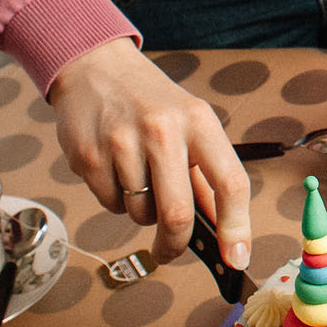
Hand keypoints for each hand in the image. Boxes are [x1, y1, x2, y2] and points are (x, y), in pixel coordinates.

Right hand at [46, 38, 251, 267]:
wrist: (95, 68)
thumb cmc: (152, 103)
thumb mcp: (190, 125)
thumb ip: (206, 176)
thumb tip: (224, 233)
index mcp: (199, 121)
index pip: (230, 182)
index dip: (237, 227)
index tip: (238, 258)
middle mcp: (162, 129)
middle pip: (177, 213)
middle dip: (175, 243)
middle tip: (170, 249)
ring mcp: (121, 141)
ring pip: (139, 213)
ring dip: (141, 212)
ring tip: (137, 175)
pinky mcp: (88, 155)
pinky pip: (109, 204)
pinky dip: (115, 199)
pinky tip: (114, 167)